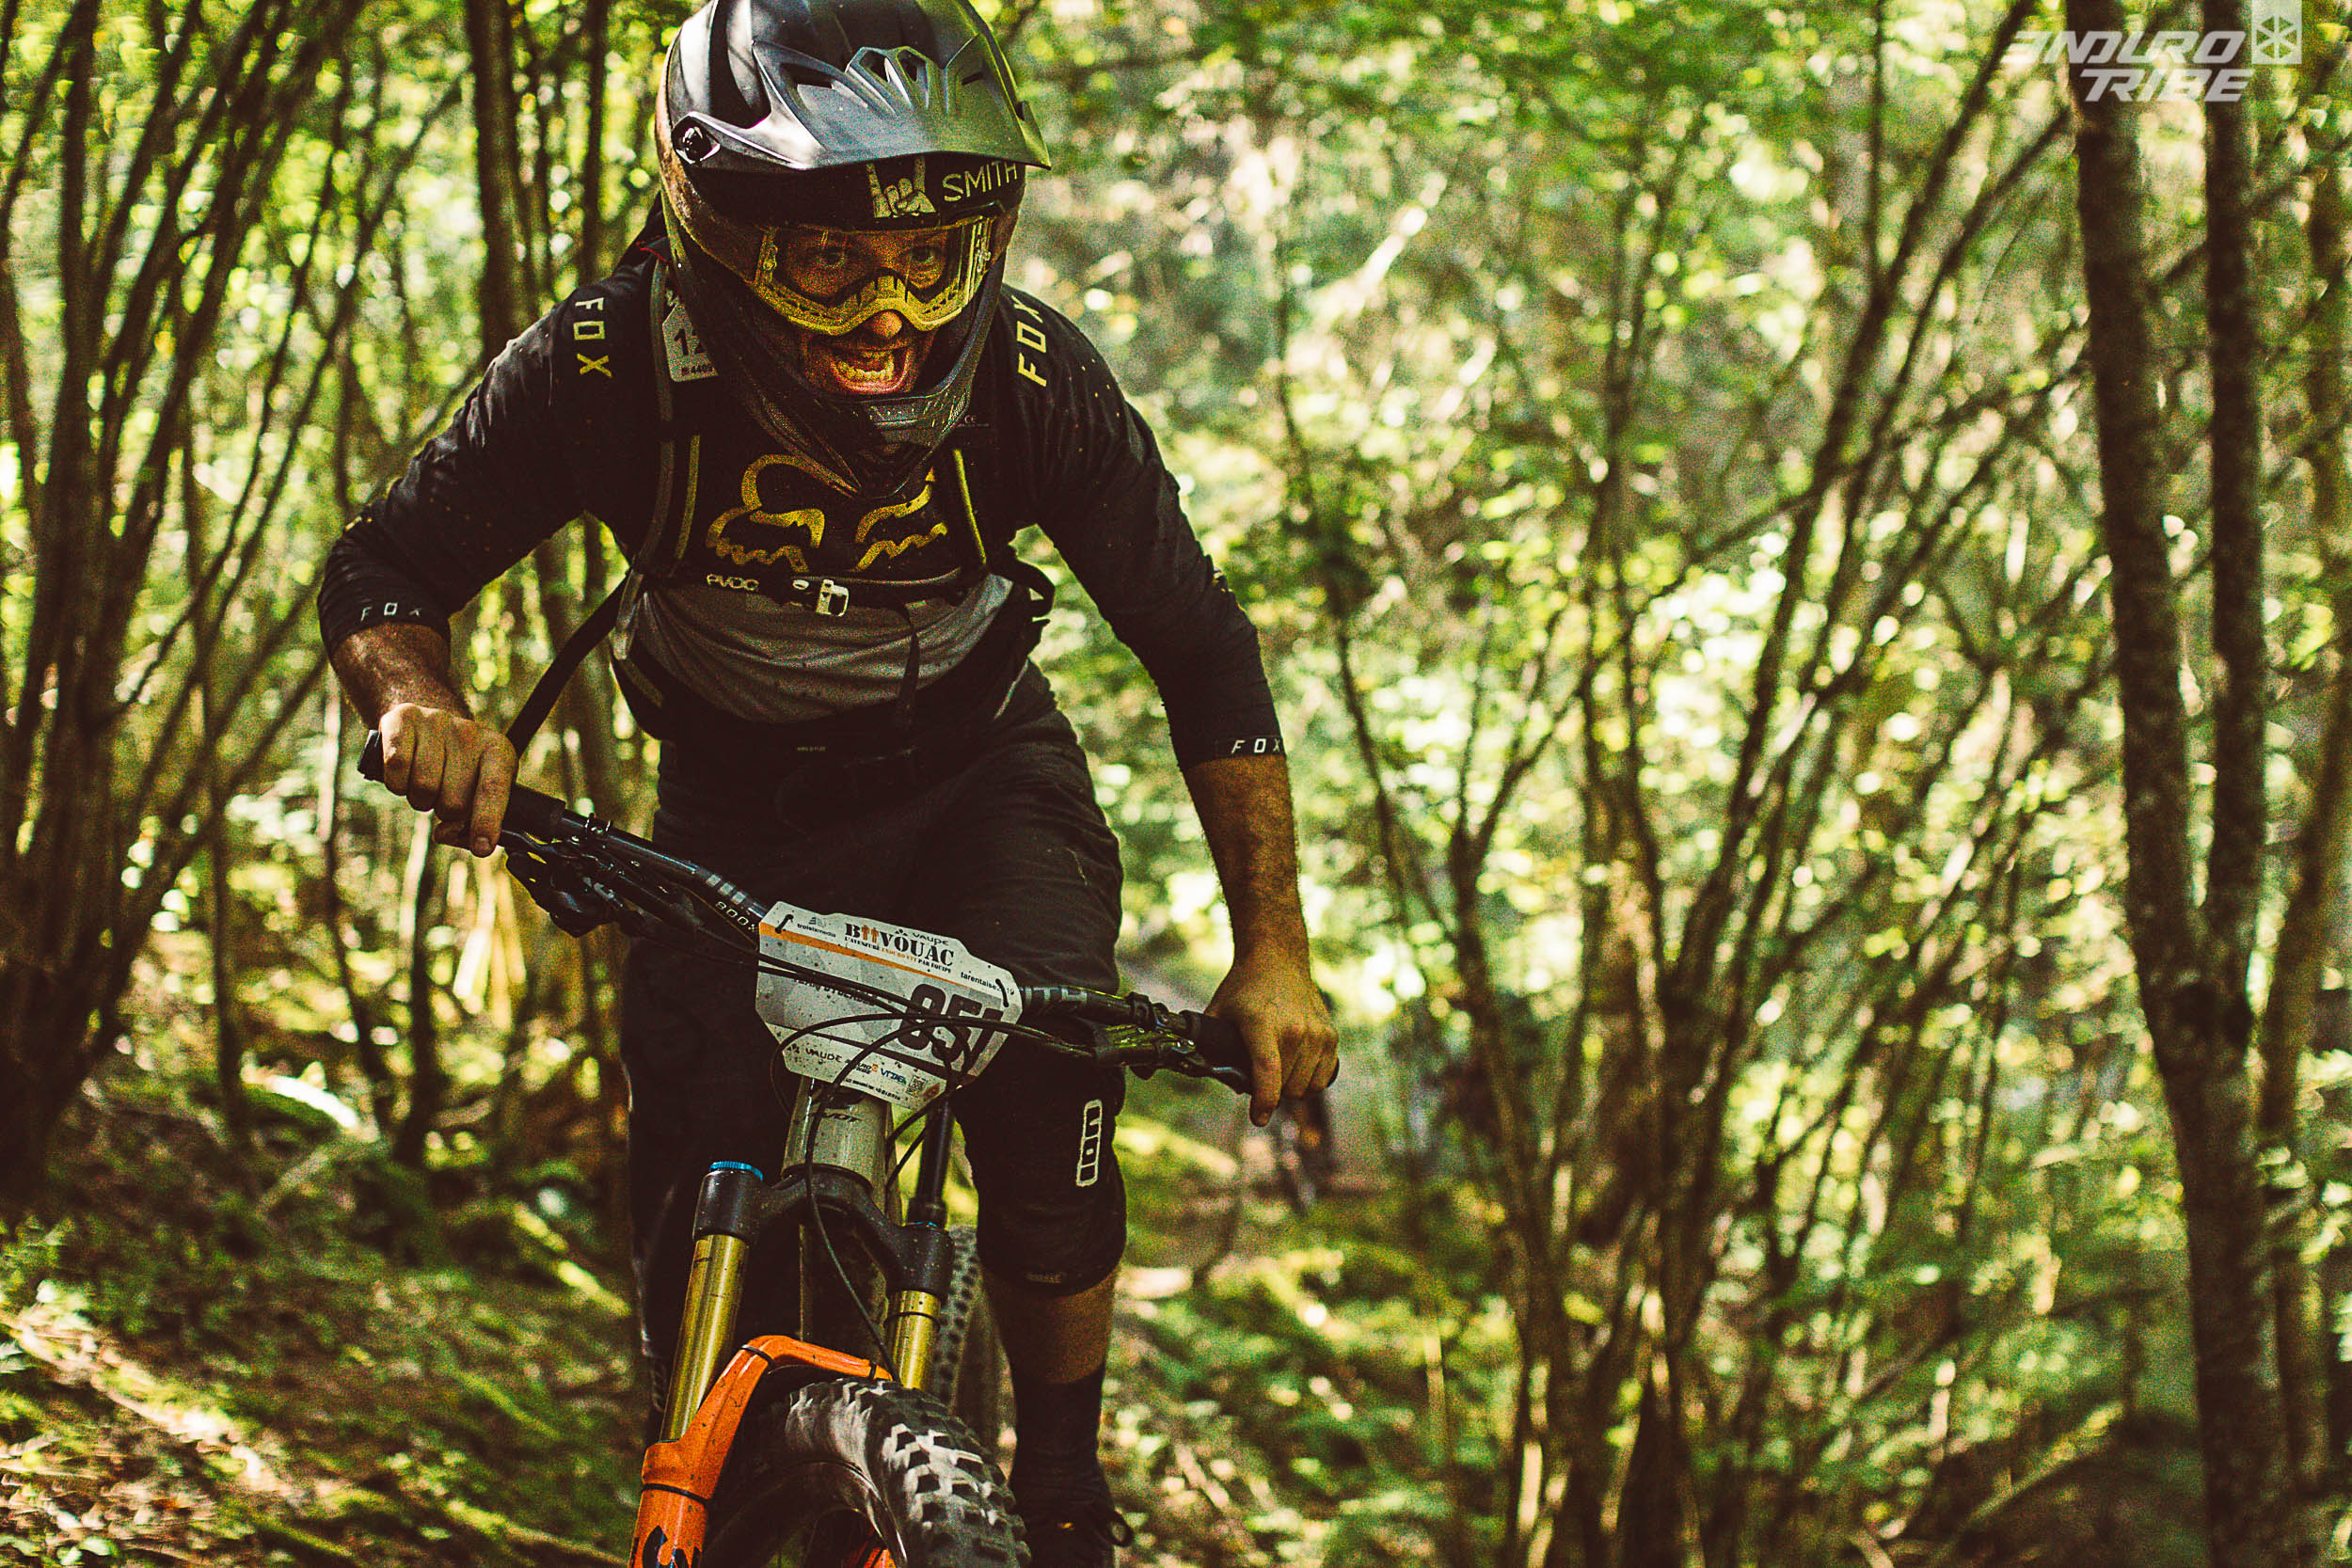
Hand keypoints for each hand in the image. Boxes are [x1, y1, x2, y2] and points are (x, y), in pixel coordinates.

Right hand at [376, 702, 516, 856]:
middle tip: (441, 795)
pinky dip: (396, 782)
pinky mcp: (404, 718)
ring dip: (419, 798)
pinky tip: (403, 774)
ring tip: (424, 783)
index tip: (481, 848)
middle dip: (443, 810)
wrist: (427, 723)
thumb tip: (446, 834)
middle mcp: (470, 732)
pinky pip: (396, 765)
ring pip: (423, 786)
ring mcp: (437, 721)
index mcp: (498, 752)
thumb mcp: (476, 789)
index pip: (494, 790)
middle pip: (453, 800)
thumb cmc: (456, 767)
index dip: (486, 822)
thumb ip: (469, 821)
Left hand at [1207, 952, 1336, 1126]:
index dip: (1263, 1102)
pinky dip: (1309, 1083)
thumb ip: (1208, 1045)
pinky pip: (1322, 1079)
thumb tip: (1199, 1075)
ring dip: (1290, 1088)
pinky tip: (1296, 1070)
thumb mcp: (1218, 1012)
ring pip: (1305, 1088)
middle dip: (1271, 1091)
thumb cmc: (1244, 989)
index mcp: (1263, 1024)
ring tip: (1277, 1071)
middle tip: (1259, 1078)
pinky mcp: (1331, 1036)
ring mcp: (1317, 1033)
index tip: (1258, 1118)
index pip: (1268, 1072)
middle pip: (1285, 1088)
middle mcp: (1295, 1029)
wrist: (1278, 960)